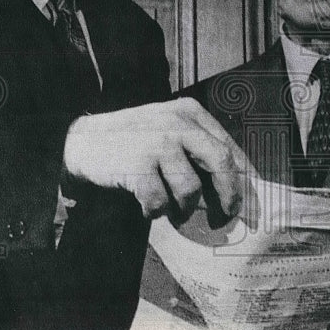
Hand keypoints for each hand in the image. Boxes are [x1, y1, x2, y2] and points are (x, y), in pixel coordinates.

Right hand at [63, 97, 252, 221]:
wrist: (82, 140)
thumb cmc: (134, 140)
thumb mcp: (167, 127)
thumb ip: (197, 145)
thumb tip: (235, 182)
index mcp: (189, 112)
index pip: (228, 146)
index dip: (242, 177)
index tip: (246, 200)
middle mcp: (176, 123)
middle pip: (220, 162)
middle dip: (228, 195)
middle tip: (224, 217)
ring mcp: (156, 142)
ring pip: (189, 189)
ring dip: (182, 209)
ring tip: (171, 211)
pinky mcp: (137, 165)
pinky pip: (160, 202)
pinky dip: (156, 211)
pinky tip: (147, 207)